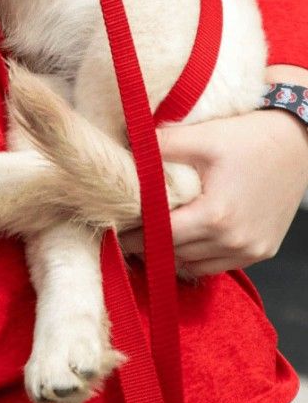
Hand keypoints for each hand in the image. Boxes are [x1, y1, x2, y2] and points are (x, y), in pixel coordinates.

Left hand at [121, 68, 307, 275]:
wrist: (297, 143)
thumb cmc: (248, 137)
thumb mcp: (200, 136)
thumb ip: (160, 147)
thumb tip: (124, 148)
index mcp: (216, 216)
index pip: (161, 236)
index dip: (134, 233)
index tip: (112, 227)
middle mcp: (235, 241)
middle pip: (176, 255)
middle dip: (148, 245)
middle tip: (123, 233)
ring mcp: (251, 250)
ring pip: (196, 266)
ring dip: (171, 256)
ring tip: (147, 238)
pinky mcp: (261, 251)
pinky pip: (219, 266)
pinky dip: (196, 258)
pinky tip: (180, 242)